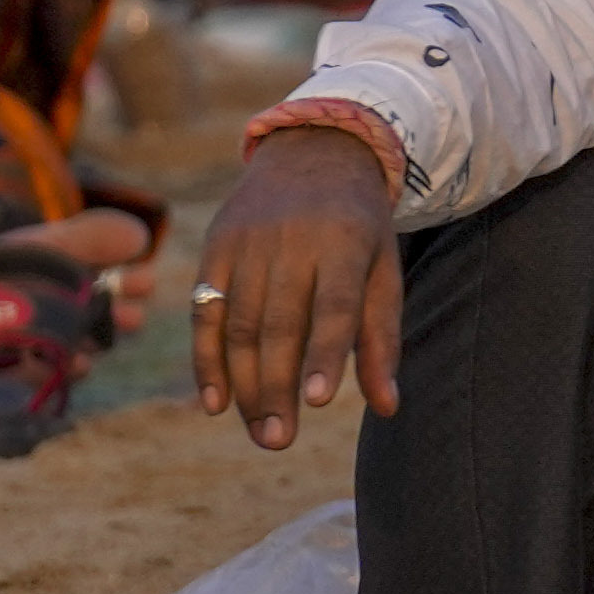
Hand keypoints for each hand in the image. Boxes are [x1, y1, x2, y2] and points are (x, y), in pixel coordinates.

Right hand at [195, 124, 403, 448]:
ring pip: (238, 324)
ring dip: (244, 385)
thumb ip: (382, 338)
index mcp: (343, 240)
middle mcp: (290, 239)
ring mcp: (247, 242)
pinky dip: (206, 360)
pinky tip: (216, 403)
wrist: (314, 152)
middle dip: (276, 387)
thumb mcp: (383, 270)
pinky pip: (205, 311)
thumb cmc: (359, 228)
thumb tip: (389, 407)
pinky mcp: (215, 247)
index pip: (332, 304)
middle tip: (279, 442)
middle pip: (278, 323)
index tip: (317, 401)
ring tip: (261, 432)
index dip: (324, 352)